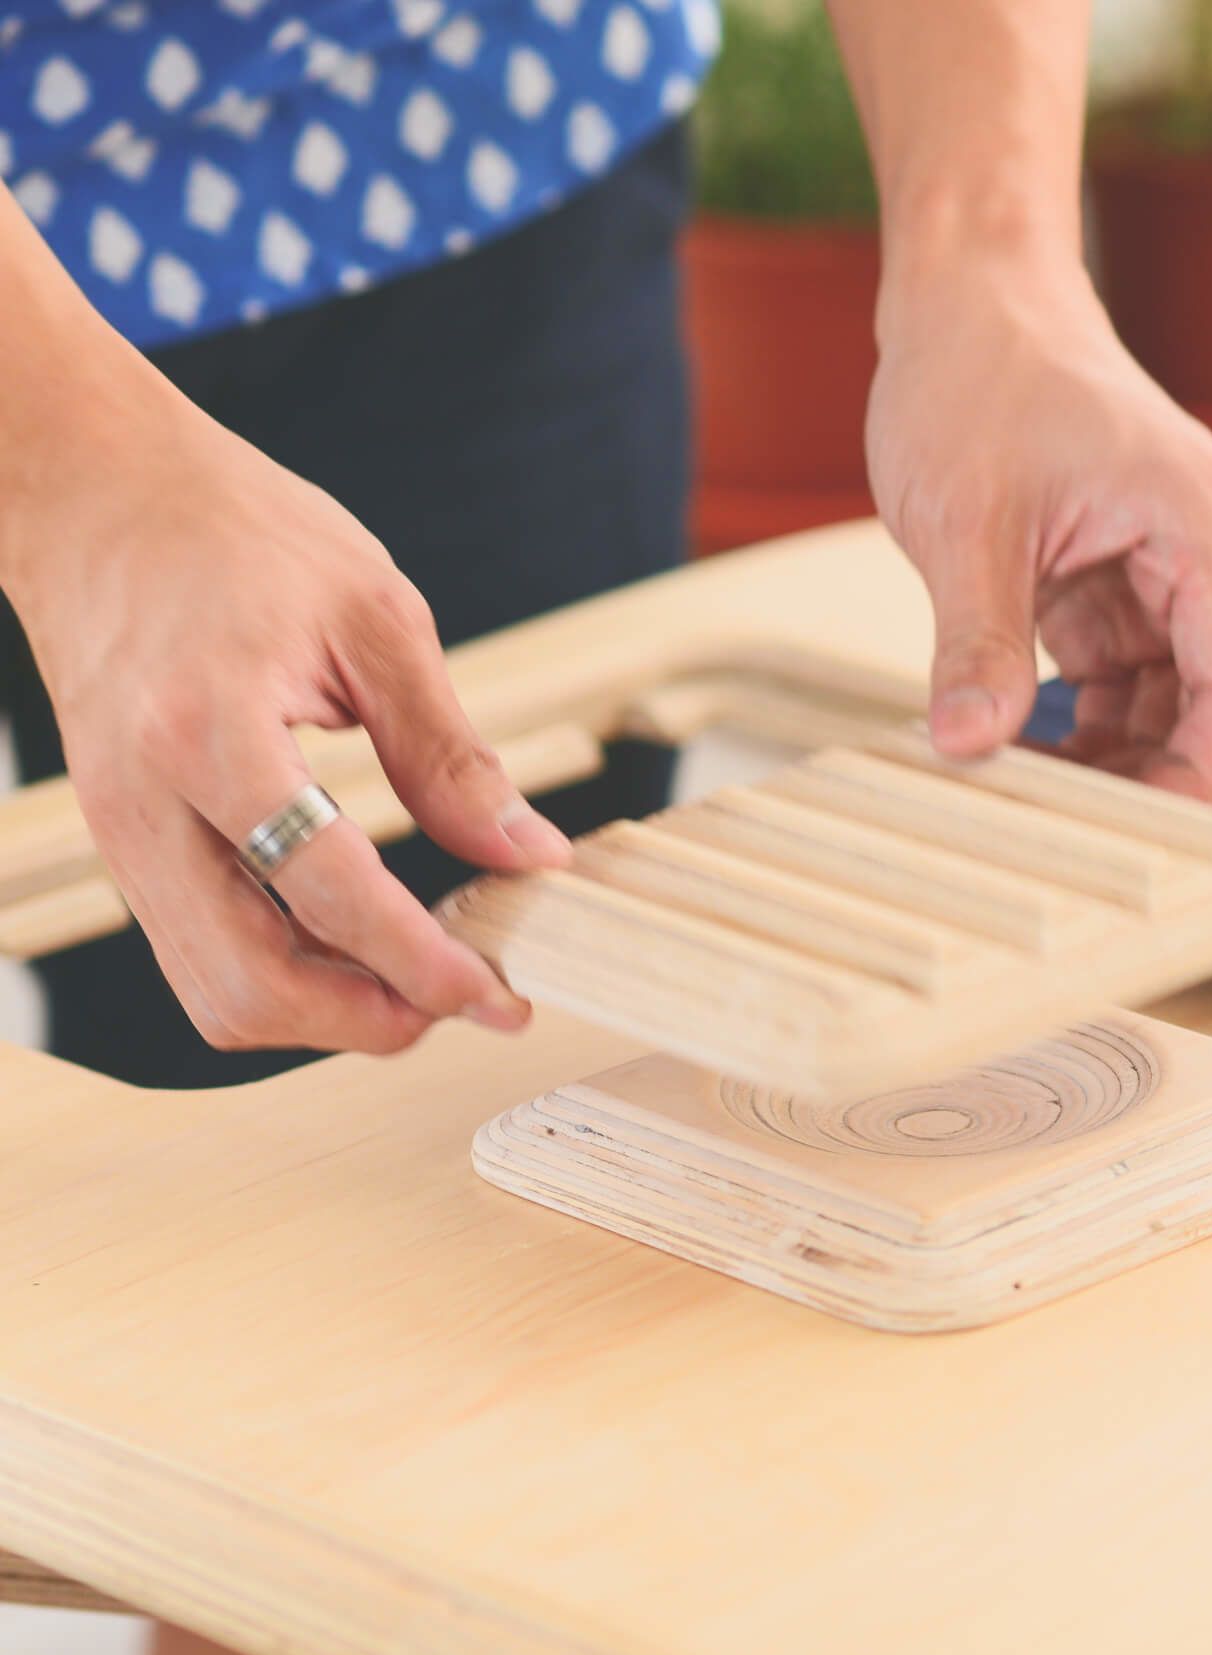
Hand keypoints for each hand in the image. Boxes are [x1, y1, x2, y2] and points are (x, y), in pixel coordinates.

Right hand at [3, 373, 570, 1055]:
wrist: (94, 491)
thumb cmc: (234, 532)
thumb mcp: (377, 620)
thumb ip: (452, 754)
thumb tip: (531, 855)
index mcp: (209, 732)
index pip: (328, 893)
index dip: (422, 963)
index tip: (498, 994)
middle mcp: (144, 803)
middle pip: (250, 985)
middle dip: (371, 1020)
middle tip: (465, 998)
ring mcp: (121, 834)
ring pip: (218, 993)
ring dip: (329, 1013)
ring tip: (422, 975)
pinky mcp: (123, 846)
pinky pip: (203, 955)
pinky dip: (288, 975)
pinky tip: (361, 944)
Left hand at [866, 256, 1211, 802]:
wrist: (970, 298)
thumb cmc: (979, 376)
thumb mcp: (967, 520)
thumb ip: (977, 641)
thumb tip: (970, 748)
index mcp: (1199, 533)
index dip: (1197, 776)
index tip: (1134, 835)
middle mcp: (1204, 561)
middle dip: (1165, 779)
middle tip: (1074, 827)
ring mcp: (1166, 579)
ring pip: (1177, 712)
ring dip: (1118, 762)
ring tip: (1027, 791)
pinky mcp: (1121, 590)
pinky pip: (1126, 688)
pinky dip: (1085, 728)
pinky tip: (1017, 747)